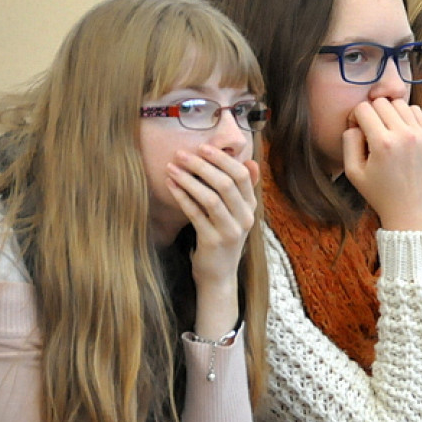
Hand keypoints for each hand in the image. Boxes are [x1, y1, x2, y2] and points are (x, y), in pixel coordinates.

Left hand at [167, 145, 258, 338]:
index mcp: (251, 208)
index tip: (203, 147)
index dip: (223, 159)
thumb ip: (243, 189)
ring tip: (171, 167)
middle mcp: (245, 218)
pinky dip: (182, 197)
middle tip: (182, 153)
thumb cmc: (223, 238)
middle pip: (226, 184)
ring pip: (211, 198)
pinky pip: (196, 214)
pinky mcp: (212, 241)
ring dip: (189, 179)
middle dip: (202, 165)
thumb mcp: (237, 214)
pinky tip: (170, 185)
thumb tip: (251, 161)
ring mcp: (230, 231)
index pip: (242, 176)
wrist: (219, 275)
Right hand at [343, 98, 421, 229]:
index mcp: (383, 144)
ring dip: (389, 112)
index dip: (355, 117)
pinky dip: (406, 116)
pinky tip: (400, 132)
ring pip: (399, 103)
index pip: (363, 108)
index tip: (357, 131)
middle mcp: (404, 135)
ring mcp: (421, 135)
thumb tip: (356, 123)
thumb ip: (348, 141)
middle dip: (371, 112)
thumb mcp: (353, 172)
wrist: (412, 211)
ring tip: (386, 131)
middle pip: (381, 102)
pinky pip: (416, 111)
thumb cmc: (380, 194)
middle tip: (371, 131)